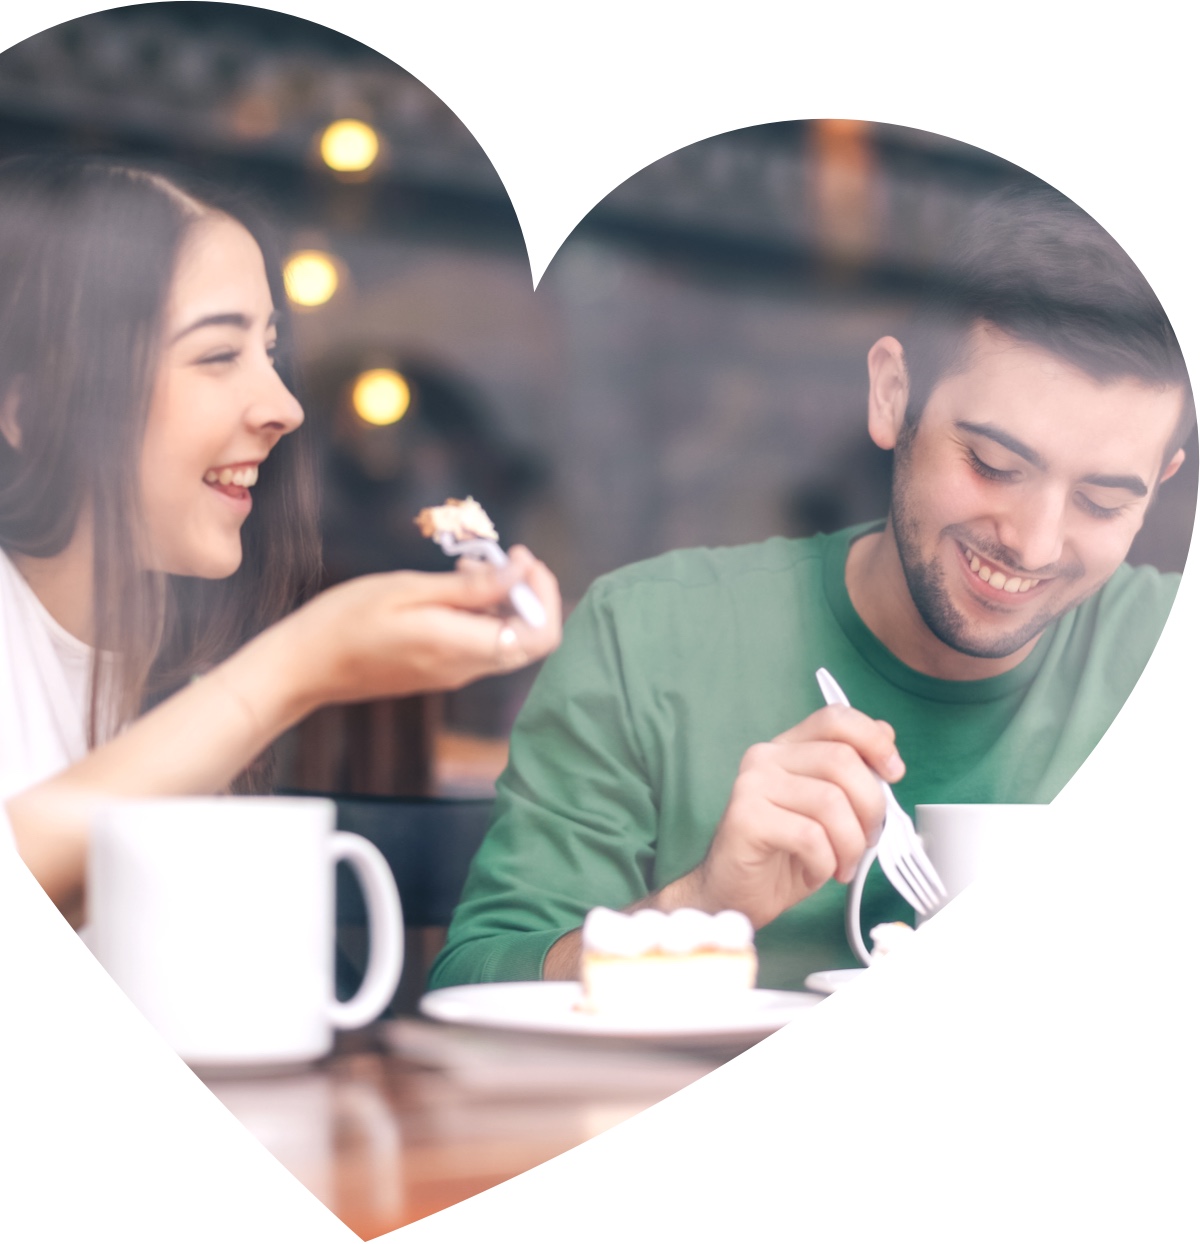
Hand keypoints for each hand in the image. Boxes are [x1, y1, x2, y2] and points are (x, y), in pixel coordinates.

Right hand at [283, 545, 561, 708]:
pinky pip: (480, 643)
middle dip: (527, 593)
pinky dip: (480, 612)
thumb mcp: (407, 589)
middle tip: (501, 558)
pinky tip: (451, 587)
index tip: (523, 561)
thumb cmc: (345, 621)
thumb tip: (521, 572)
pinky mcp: (440, 671)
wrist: (303, 666)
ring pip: (505, 638)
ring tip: (466, 565)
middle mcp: (465, 668)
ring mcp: (453, 673)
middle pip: (529, 638)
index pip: (539, 636)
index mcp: (459, 647)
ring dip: (502, 599)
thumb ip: (470, 587)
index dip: (545, 596)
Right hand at [664, 706, 903, 928]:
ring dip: (850, 844)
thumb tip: (886, 734)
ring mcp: (752, 785)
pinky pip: (809, 836)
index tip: (894, 773)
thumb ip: (854, 771)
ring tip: (842, 864)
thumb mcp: (831, 811)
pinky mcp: (746, 818)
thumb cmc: (786, 854)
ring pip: (831, 802)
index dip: (873, 740)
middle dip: (871, 808)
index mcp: (789, 748)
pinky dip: (826, 862)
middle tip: (867, 839)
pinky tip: (817, 871)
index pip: (834, 718)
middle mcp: (767, 757)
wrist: (737, 892)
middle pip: (842, 760)